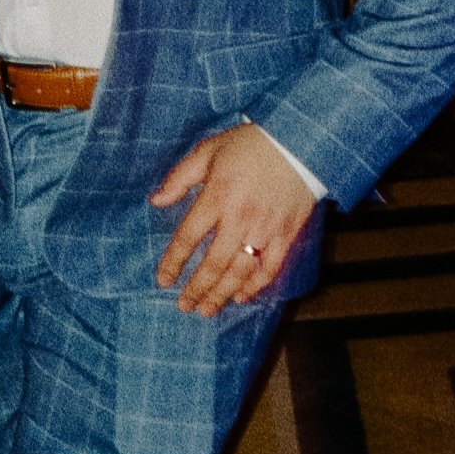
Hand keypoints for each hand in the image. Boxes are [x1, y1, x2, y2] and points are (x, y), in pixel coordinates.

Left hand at [150, 122, 316, 316]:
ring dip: (222, 294)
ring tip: (206, 310)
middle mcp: (240, 217)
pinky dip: (256, 286)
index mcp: (217, 196)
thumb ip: (180, 178)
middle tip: (184, 306)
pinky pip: (270, 268)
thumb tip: (155, 200)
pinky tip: (241, 298)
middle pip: (214, 263)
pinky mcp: (287, 235)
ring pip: (241, 271)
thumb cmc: (248, 145)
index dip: (174, 261)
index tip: (163, 280)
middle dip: (197, 288)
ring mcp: (266, 229)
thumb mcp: (207, 151)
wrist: (298, 142)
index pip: (189, 236)